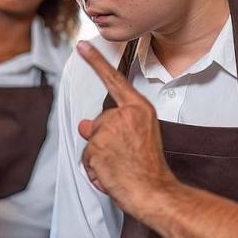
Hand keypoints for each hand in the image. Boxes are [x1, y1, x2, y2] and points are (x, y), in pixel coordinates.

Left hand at [76, 41, 178, 214]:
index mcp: (139, 108)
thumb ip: (114, 126)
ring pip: (91, 141)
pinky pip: (86, 158)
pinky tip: (111, 174)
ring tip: (119, 167)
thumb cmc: (149, 168)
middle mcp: (124, 115)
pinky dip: (94, 170)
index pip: (114, 80)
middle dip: (103, 140)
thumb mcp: (137, 138)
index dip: (96, 62)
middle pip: (99, 121)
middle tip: (123, 157)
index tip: (83, 46)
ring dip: (99, 158)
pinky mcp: (98, 145)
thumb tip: (84, 126)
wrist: (154, 191)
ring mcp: (110, 129)